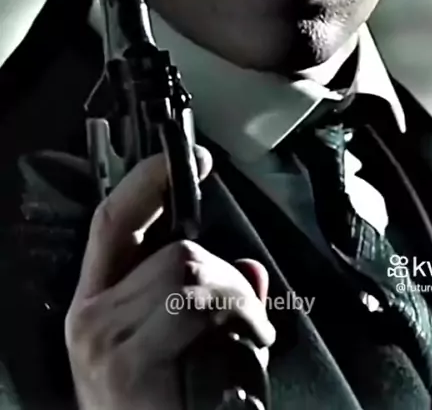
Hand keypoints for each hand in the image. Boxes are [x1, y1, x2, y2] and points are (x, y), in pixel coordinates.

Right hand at [65, 146, 274, 409]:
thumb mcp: (186, 350)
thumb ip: (207, 302)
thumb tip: (248, 269)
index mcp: (97, 307)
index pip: (113, 221)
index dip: (150, 181)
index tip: (190, 157)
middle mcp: (90, 319)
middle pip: (174, 247)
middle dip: (228, 275)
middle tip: (249, 314)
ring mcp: (104, 340)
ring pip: (190, 267)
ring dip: (238, 298)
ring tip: (252, 334)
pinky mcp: (128, 362)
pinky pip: (197, 301)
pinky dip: (240, 313)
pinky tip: (253, 343)